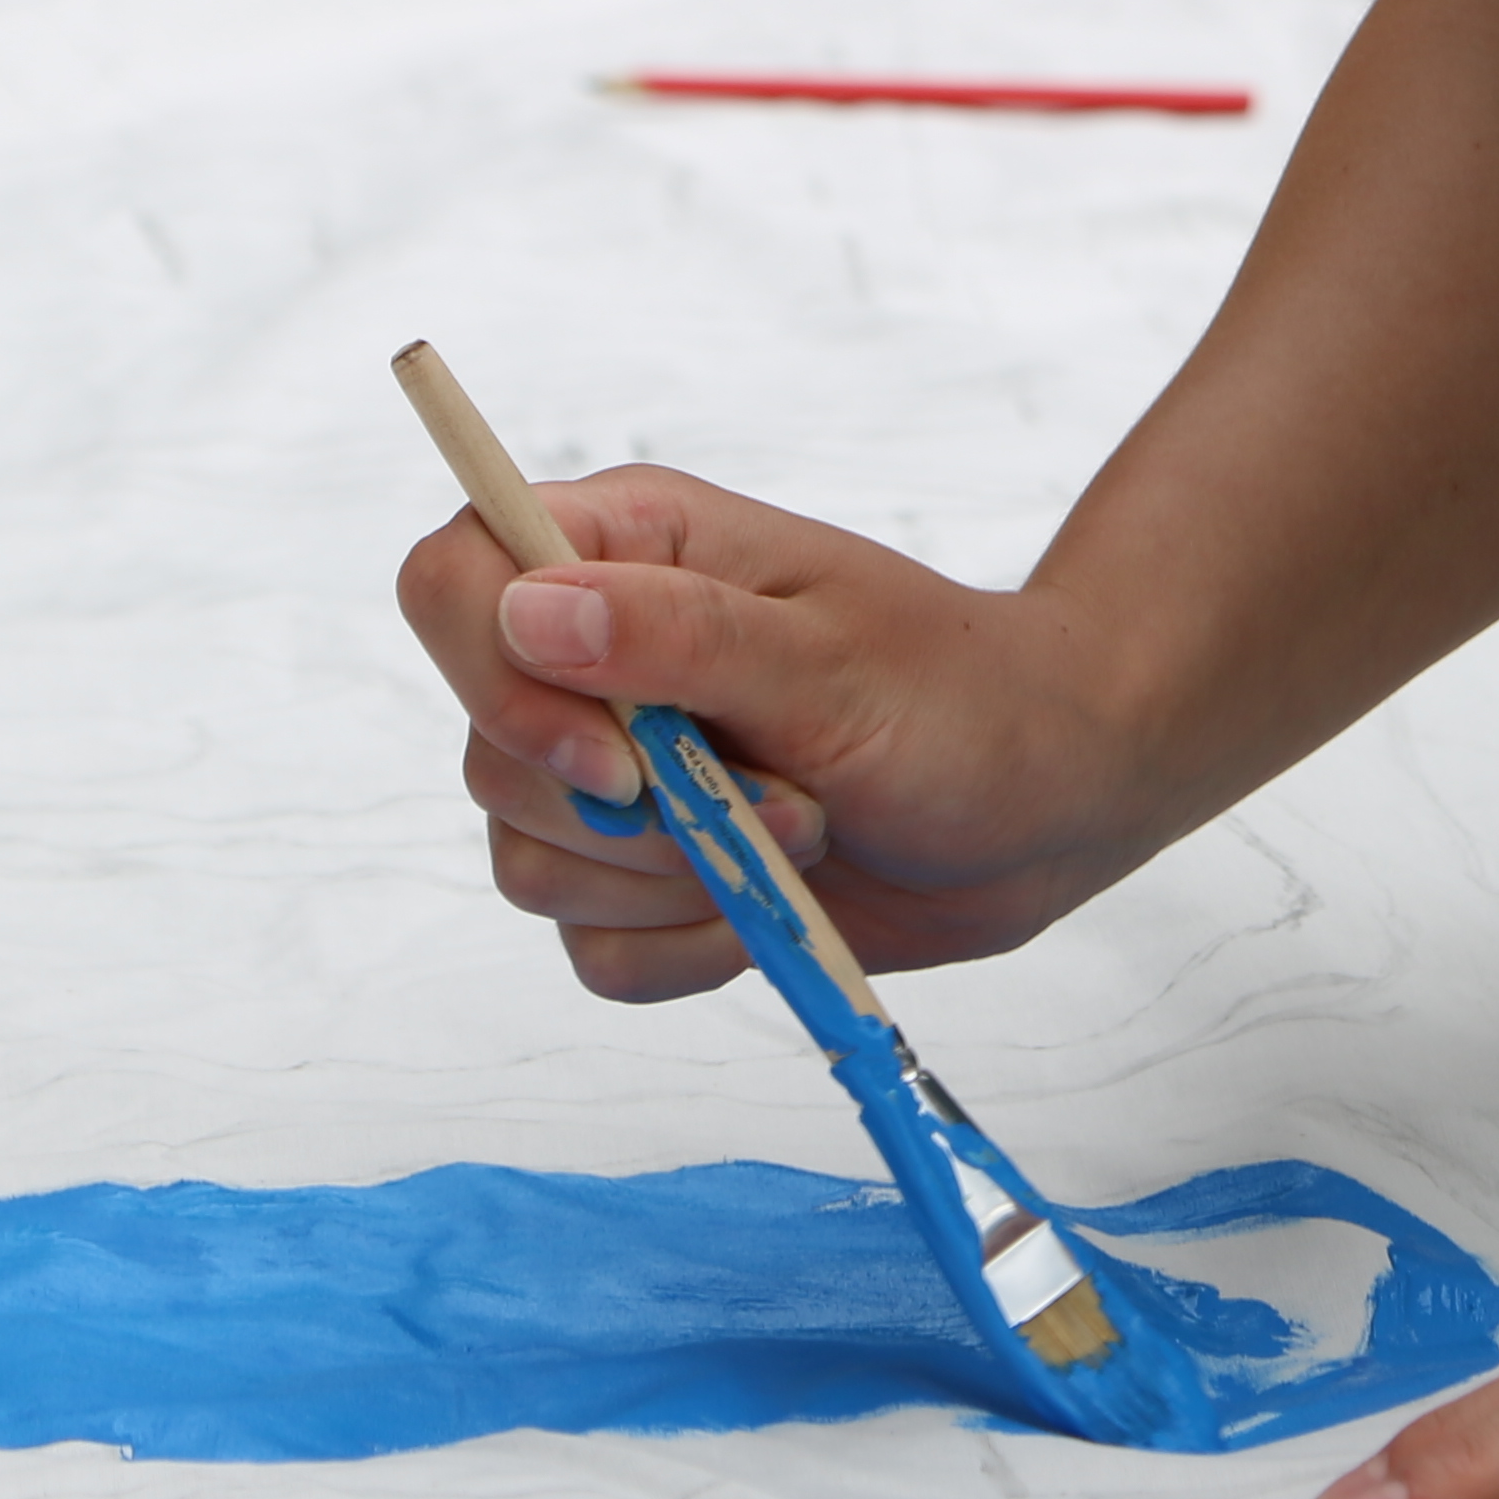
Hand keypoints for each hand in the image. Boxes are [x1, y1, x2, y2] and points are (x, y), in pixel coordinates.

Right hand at [393, 466, 1180, 1000]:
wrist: (1046, 803)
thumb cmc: (962, 698)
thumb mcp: (833, 660)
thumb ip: (677, 640)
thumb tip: (528, 611)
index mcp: (628, 551)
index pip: (452, 579)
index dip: (489, 677)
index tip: (612, 755)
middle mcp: (597, 655)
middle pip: (486, 750)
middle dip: (630, 814)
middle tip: (782, 795)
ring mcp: (613, 773)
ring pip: (528, 860)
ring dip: (673, 881)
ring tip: (802, 833)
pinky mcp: (644, 876)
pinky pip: (588, 947)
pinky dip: (681, 947)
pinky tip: (768, 906)